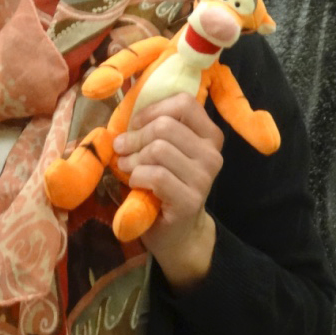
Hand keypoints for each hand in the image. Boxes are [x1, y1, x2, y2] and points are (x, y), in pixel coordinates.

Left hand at [113, 94, 222, 287]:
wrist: (176, 232)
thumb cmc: (165, 184)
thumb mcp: (164, 150)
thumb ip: (153, 128)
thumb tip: (124, 112)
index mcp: (209, 135)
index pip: (184, 103)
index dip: (152, 110)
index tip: (135, 124)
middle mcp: (213, 154)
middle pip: (164, 126)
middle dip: (135, 137)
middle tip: (123, 149)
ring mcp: (204, 178)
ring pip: (158, 149)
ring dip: (133, 159)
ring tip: (128, 168)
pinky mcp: (190, 199)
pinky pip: (155, 175)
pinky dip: (137, 177)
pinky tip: (136, 184)